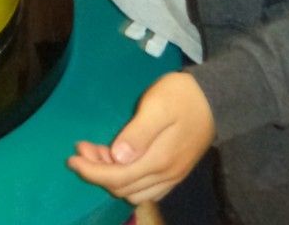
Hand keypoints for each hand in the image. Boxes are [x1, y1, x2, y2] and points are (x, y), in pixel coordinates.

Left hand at [66, 72, 215, 205]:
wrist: (216, 99)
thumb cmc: (182, 97)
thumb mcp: (157, 106)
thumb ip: (138, 133)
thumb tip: (118, 157)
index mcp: (158, 160)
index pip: (117, 178)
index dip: (91, 171)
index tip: (72, 157)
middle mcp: (165, 175)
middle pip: (122, 188)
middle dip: (97, 172)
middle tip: (82, 147)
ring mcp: (172, 176)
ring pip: (134, 192)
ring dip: (111, 177)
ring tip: (97, 152)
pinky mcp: (175, 172)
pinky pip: (147, 190)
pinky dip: (127, 180)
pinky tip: (118, 160)